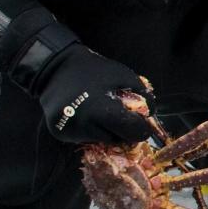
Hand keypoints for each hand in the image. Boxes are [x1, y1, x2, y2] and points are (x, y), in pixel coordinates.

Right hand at [35, 47, 156, 144]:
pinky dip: (90, 130)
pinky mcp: (60, 134)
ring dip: (105, 130)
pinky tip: (86, 115)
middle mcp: (83, 124)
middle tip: (121, 116)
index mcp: (100, 108)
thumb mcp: (124, 75)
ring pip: (100, 140)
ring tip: (100, 111)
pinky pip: (84, 138)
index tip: (142, 125)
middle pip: (116, 139)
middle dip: (123, 130)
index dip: (141, 129)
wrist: (55, 68)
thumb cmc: (94, 70)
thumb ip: (142, 96)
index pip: (130, 131)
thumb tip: (151, 116)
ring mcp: (69, 131)